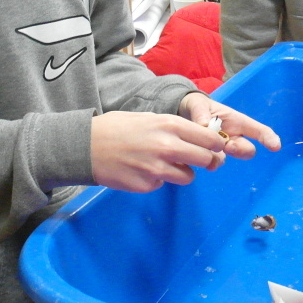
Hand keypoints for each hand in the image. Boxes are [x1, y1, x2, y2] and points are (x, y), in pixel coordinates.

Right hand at [91, 111, 225, 191]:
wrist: (86, 146)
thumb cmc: (118, 127)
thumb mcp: (150, 117)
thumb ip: (174, 128)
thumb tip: (198, 138)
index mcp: (170, 125)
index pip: (209, 138)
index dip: (216, 144)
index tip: (216, 147)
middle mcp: (167, 147)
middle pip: (205, 159)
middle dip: (207, 160)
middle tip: (202, 160)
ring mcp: (157, 169)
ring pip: (188, 176)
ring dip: (183, 172)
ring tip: (167, 164)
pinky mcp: (146, 185)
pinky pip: (163, 184)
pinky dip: (159, 179)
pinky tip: (143, 170)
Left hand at [177, 92, 281, 161]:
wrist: (185, 115)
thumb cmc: (198, 106)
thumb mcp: (198, 104)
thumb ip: (201, 112)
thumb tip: (204, 124)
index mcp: (237, 121)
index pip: (258, 130)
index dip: (269, 138)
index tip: (275, 147)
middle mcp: (234, 136)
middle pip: (247, 149)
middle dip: (241, 150)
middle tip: (228, 146)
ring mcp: (223, 148)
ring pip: (230, 157)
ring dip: (222, 157)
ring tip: (209, 152)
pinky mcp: (210, 155)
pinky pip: (214, 162)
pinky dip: (208, 162)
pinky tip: (200, 159)